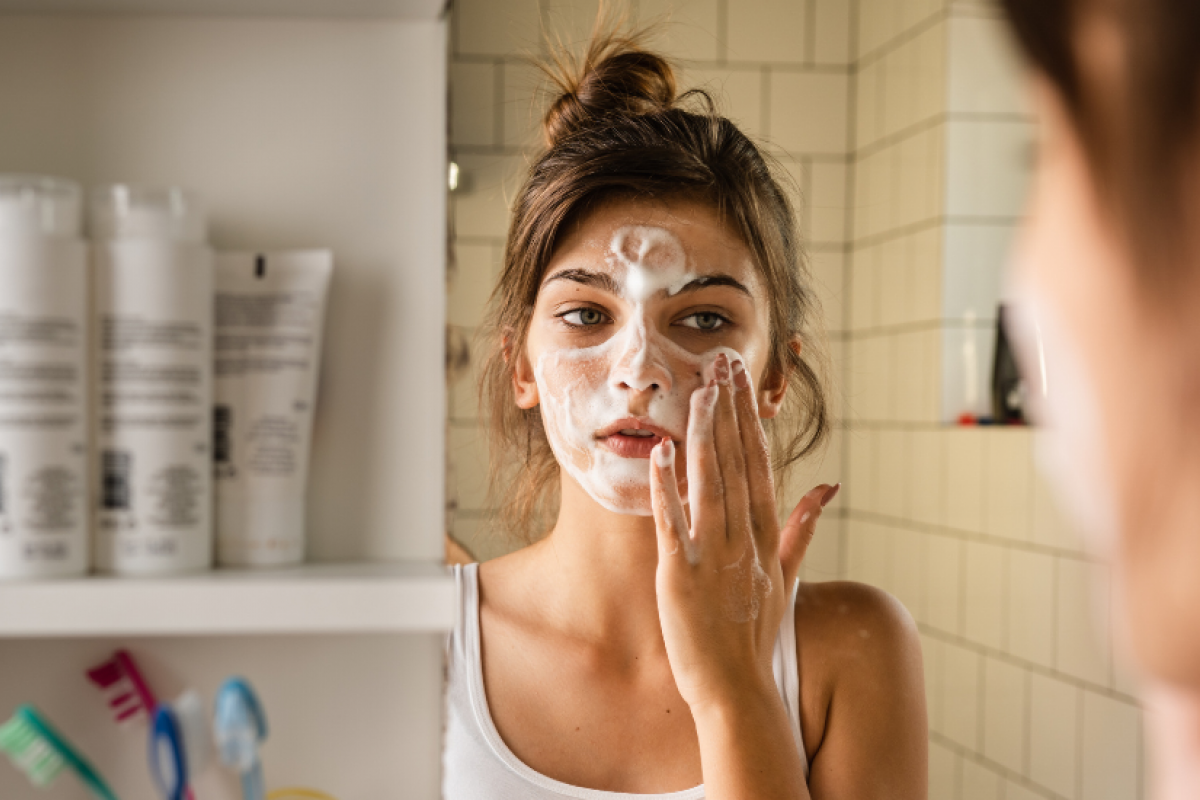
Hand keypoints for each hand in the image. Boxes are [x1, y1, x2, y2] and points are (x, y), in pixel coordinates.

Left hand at [649, 352, 839, 710]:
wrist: (738, 690)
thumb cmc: (756, 635)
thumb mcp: (787, 577)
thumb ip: (803, 528)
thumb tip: (828, 485)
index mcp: (765, 537)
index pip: (758, 465)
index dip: (748, 421)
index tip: (741, 382)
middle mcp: (743, 540)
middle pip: (736, 464)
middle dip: (727, 411)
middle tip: (720, 362)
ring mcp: (714, 557)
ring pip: (710, 484)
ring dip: (704, 435)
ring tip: (698, 391)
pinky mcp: (682, 576)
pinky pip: (674, 524)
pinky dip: (668, 488)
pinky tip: (660, 452)